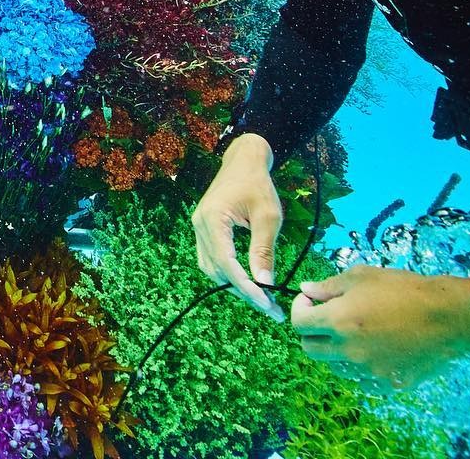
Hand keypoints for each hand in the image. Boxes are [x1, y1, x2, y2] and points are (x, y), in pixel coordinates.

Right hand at [192, 132, 284, 318]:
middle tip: (271, 308)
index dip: (247, 288)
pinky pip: (211, 258)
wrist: (244, 160)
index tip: (269, 305)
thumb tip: (265, 284)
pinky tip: (247, 280)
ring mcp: (199, 226)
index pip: (227, 264)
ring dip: (234, 285)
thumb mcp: (268, 216)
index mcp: (213, 219)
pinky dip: (228, 272)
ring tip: (261, 298)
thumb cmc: (258, 184)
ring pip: (211, 267)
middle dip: (243, 291)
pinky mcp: (204, 228)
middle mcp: (200, 224)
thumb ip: (263, 250)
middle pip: (217, 270)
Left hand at [291, 266, 469, 387]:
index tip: (311, 301)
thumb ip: (328, 287)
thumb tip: (306, 290)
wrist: (446, 317)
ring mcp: (369, 372)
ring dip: (335, 350)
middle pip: (310, 349)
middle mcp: (349, 351)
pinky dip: (358, 367)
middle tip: (326, 317)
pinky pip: (360, 380)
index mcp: (338, 321)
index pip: (299, 324)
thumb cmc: (401, 289)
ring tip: (354, 332)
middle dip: (312, 332)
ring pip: (334, 366)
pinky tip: (372, 349)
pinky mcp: (389, 385)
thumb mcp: (360, 277)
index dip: (300, 309)